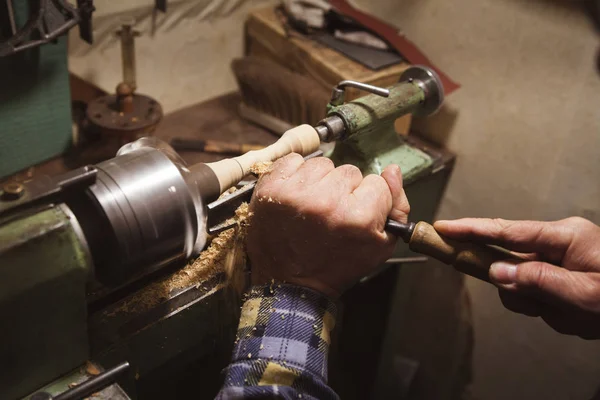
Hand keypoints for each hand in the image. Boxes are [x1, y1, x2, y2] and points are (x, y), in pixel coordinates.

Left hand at [245, 154, 409, 297]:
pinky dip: (296, 174)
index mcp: (356, 217)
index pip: (377, 183)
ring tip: (313, 207)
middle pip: (349, 171)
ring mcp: (295, 193)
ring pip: (322, 165)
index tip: (355, 215)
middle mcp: (325, 201)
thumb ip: (397, 206)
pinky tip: (296, 197)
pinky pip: (293, 161)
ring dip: (321, 181)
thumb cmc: (336, 265)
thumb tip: (392, 171)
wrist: (289, 284)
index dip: (369, 199)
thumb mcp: (379, 246)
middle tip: (332, 215)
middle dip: (345, 190)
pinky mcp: (271, 188)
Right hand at [434, 217, 599, 338]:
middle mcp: (557, 244)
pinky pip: (535, 296)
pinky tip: (575, 315)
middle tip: (541, 299)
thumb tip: (496, 271)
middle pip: (510, 261)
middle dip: (520, 287)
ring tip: (573, 313)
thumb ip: (537, 280)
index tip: (444, 228)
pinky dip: (550, 311)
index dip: (471, 229)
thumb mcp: (584, 293)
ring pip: (521, 285)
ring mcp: (557, 262)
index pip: (506, 230)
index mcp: (564, 236)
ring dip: (540, 305)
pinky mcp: (558, 278)